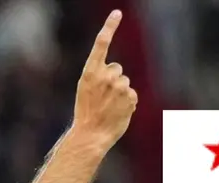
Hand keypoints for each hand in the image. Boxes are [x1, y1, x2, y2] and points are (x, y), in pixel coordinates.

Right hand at [71, 11, 137, 150]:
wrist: (90, 135)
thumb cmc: (86, 113)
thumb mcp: (86, 90)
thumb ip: (99, 76)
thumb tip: (117, 72)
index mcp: (90, 72)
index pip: (101, 44)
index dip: (110, 27)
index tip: (117, 12)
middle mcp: (105, 76)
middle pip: (117, 69)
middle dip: (113, 79)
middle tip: (102, 97)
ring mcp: (119, 86)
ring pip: (125, 81)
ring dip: (121, 92)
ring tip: (109, 107)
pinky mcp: (130, 96)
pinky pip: (132, 94)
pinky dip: (127, 102)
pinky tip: (117, 111)